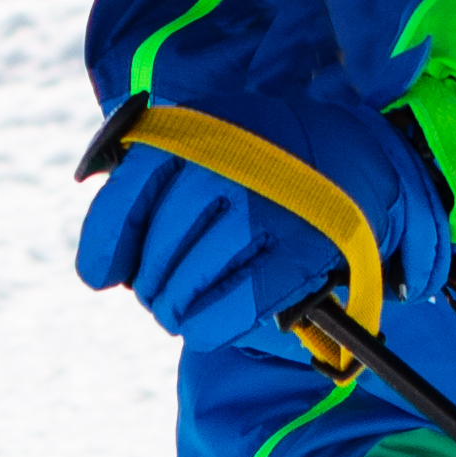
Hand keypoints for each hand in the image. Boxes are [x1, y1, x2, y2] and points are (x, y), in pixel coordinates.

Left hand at [75, 80, 450, 355]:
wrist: (355, 154)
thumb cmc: (260, 158)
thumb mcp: (204, 141)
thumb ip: (148, 184)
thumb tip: (102, 268)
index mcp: (194, 130)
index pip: (127, 194)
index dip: (103, 244)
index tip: (101, 275)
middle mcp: (227, 164)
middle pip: (158, 249)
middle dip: (150, 283)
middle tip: (158, 294)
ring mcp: (267, 207)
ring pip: (189, 281)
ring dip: (174, 308)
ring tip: (177, 310)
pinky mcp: (301, 250)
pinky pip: (235, 305)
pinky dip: (210, 325)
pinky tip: (203, 326)